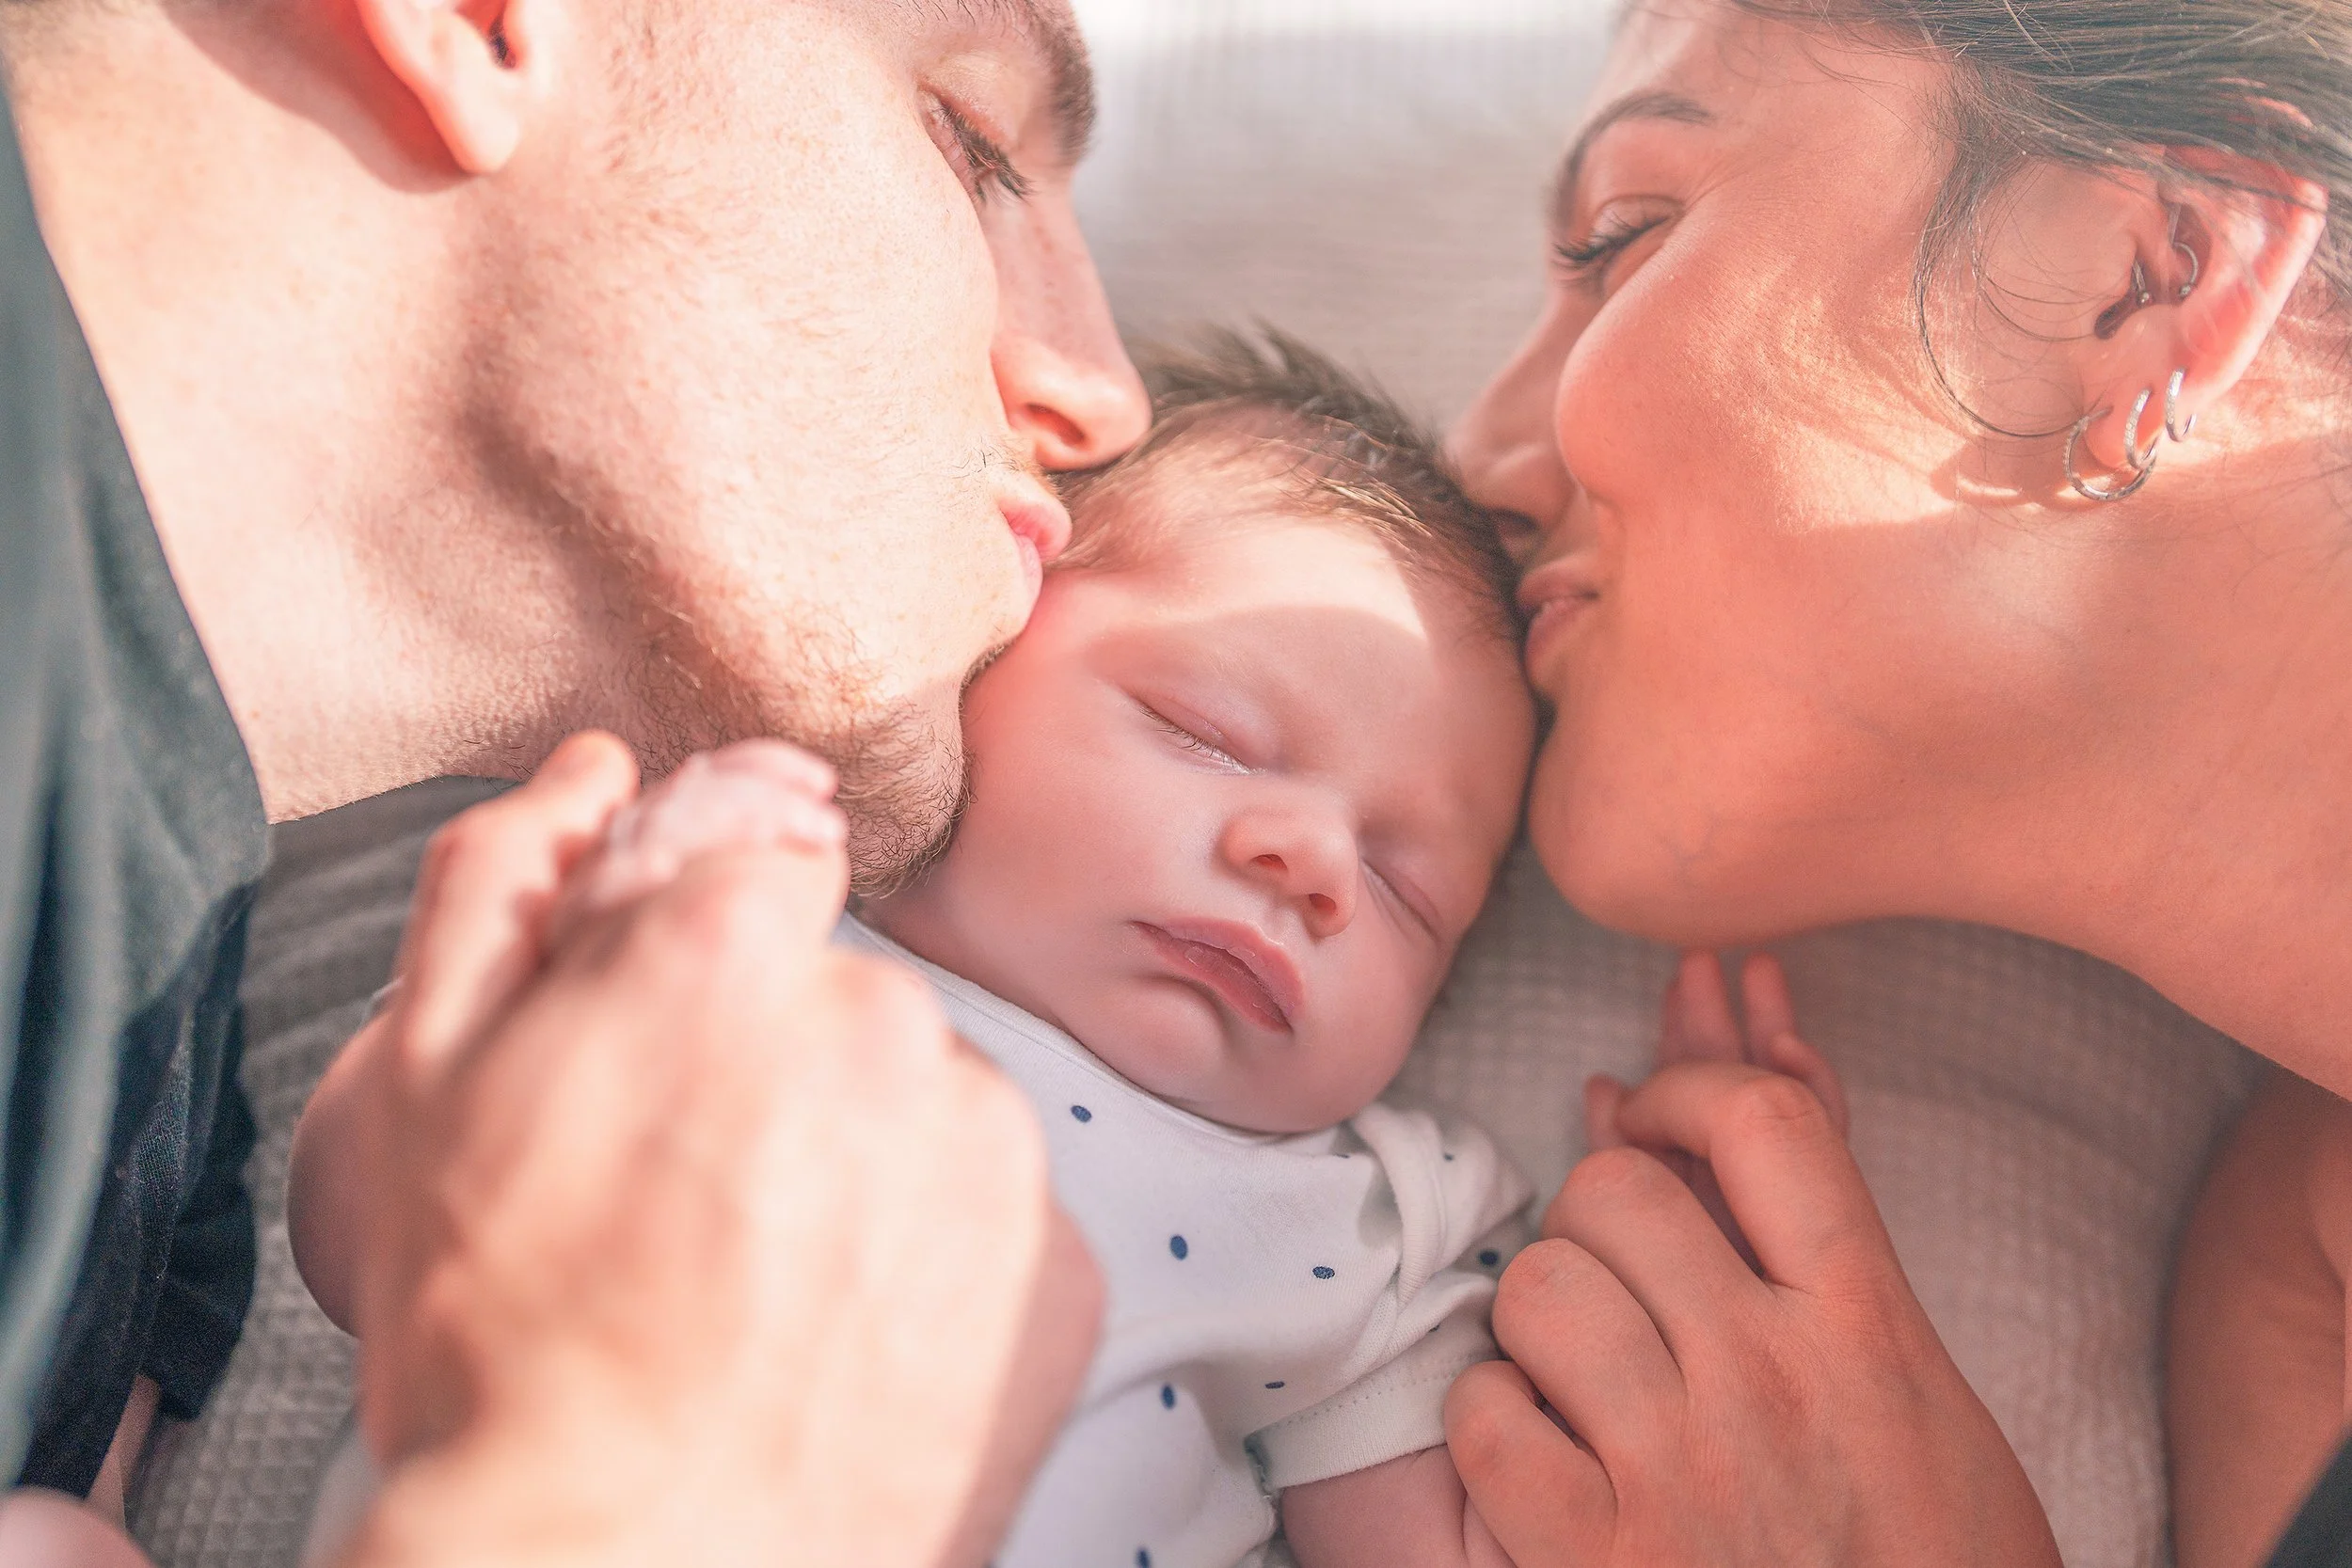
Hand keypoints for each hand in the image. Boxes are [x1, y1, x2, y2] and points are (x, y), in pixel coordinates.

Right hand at [335, 733, 1097, 1567]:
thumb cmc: (503, 1342)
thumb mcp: (424, 1084)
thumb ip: (506, 882)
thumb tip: (597, 765)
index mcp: (735, 947)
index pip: (760, 870)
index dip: (701, 969)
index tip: (667, 1064)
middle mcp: (891, 1021)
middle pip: (845, 995)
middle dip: (782, 1065)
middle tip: (695, 1205)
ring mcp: (994, 1149)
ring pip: (927, 1101)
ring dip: (865, 1162)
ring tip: (769, 1287)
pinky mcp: (1063, 1269)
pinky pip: (996, 1212)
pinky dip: (939, 1258)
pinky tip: (849, 1333)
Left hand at [1445, 955, 2055, 1566]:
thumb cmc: (1925, 1564)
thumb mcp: (1914, 1397)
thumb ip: (1819, 1253)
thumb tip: (1709, 1081)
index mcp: (1871, 1335)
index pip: (1765, 1127)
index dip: (1686, 1087)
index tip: (1648, 1115)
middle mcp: (1772, 1383)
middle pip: (1616, 1190)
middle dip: (1592, 1219)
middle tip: (1612, 1283)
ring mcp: (1679, 1470)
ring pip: (1539, 1286)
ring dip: (1538, 1321)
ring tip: (1576, 1375)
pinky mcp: (1592, 1556)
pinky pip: (1486, 1415)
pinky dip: (1496, 1426)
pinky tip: (1541, 1460)